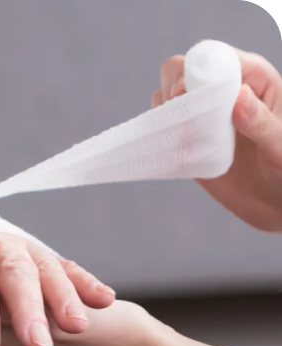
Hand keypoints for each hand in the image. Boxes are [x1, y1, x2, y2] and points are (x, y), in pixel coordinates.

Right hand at [153, 45, 281, 231]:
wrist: (275, 202)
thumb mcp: (279, 146)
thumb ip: (261, 122)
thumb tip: (238, 96)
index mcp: (253, 79)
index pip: (214, 58)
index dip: (196, 71)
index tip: (187, 96)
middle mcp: (223, 91)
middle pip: (180, 69)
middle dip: (173, 88)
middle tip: (180, 117)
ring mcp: (203, 115)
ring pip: (166, 97)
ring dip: (166, 114)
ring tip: (183, 137)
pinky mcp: (188, 139)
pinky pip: (163, 128)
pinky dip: (160, 136)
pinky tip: (174, 151)